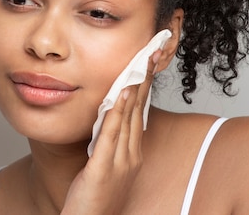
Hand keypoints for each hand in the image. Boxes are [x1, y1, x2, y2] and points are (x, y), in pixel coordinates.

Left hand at [60, 50, 160, 214]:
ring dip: (133, 90)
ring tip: (138, 65)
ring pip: (127, 119)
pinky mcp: (102, 171)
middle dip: (144, 79)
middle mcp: (131, 156)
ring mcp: (119, 163)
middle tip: (152, 52)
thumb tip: (113, 114)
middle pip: (138, 110)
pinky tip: (119, 96)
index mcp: (133, 153)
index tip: (149, 61)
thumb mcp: (108, 164)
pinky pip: (109, 137)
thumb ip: (111, 140)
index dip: (145, 84)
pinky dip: (115, 114)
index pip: (140, 111)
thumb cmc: (96, 197)